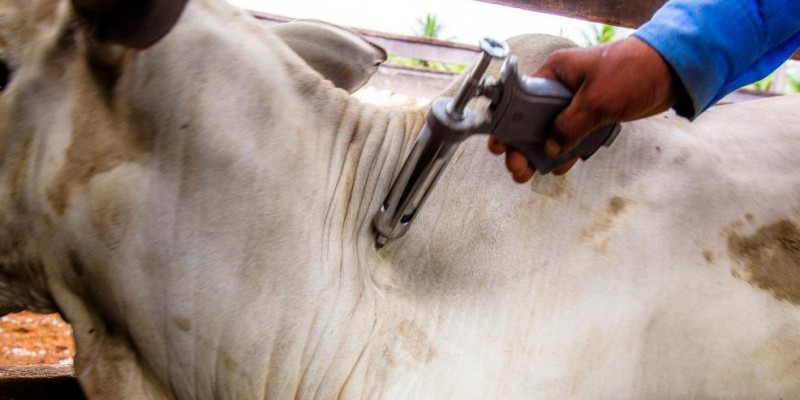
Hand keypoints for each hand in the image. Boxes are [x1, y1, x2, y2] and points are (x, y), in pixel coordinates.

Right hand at [488, 36, 679, 182]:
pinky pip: (570, 137)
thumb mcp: (598, 100)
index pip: (520, 98)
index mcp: (555, 73)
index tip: (499, 145)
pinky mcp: (591, 116)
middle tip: (516, 168)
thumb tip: (550, 149)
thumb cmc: (634, 71)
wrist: (672, 71)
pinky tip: (557, 167)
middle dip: (521, 145)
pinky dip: (564, 152)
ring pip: (549, 132)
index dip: (507, 123)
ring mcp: (575, 103)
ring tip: (528, 174)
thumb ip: (570, 126)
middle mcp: (560, 88)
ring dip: (540, 153)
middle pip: (531, 120)